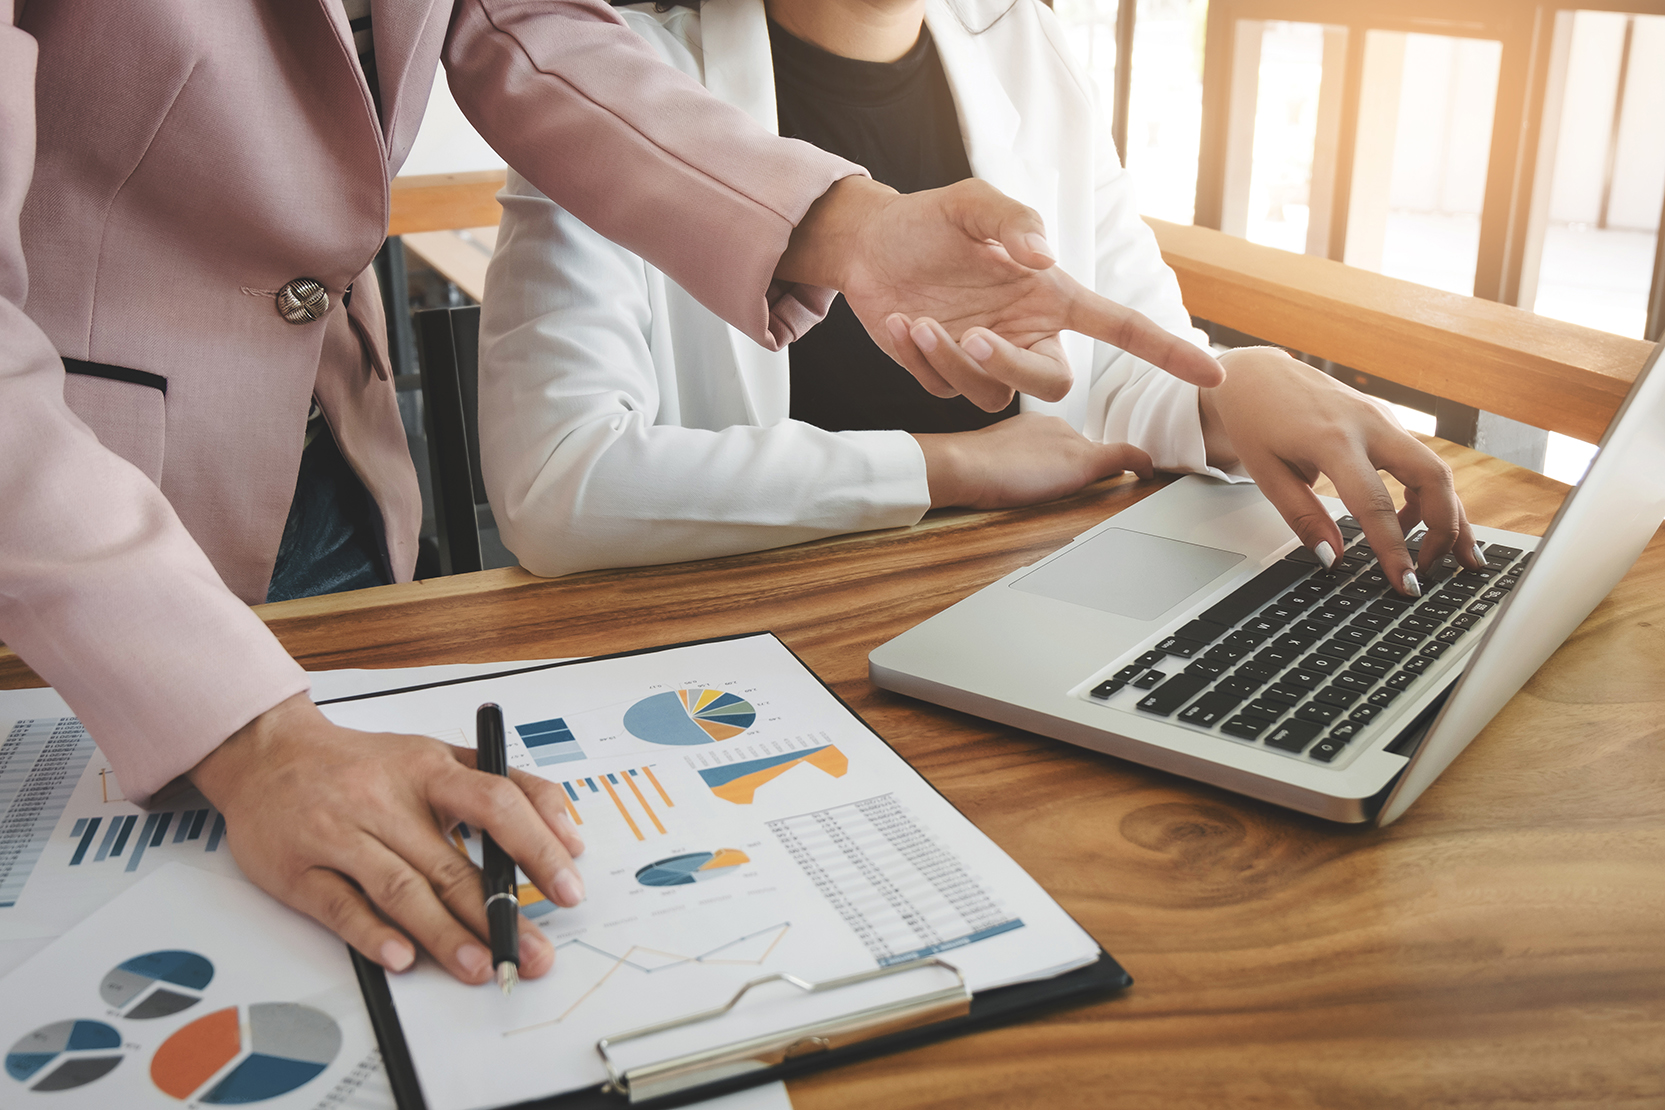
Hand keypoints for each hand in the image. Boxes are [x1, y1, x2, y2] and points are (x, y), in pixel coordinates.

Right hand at [186, 694, 586, 983]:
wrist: (267, 753)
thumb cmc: (362, 764)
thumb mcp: (434, 755)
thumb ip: (501, 785)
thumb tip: (564, 833)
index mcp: (427, 770)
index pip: (496, 803)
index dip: (537, 846)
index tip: (567, 886)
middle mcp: (385, 801)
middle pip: (450, 863)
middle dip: (498, 914)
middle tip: (532, 952)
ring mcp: (340, 835)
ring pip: (400, 889)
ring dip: (444, 934)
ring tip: (481, 964)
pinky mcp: (299, 871)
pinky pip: (341, 906)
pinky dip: (373, 934)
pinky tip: (402, 958)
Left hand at [779, 177, 1223, 410]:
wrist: (871, 245)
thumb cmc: (933, 221)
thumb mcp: (975, 205)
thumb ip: (1015, 223)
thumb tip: (1044, 257)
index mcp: (1052, 297)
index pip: (1122, 328)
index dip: (1167, 351)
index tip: (1213, 371)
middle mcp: (1029, 334)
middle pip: (1054, 384)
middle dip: (1011, 367)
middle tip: (969, 336)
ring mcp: (990, 360)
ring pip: (995, 394)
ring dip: (953, 363)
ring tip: (915, 320)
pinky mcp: (949, 377)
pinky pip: (948, 391)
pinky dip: (922, 360)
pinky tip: (900, 322)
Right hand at [913, 413, 1152, 508]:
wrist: (963, 465)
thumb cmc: (962, 467)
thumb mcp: (981, 457)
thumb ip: (998, 461)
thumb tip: (997, 476)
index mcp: (1030, 422)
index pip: (1058, 440)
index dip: (1062, 456)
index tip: (1061, 468)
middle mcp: (1055, 424)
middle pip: (1080, 448)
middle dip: (1078, 466)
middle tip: (1072, 487)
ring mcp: (1070, 440)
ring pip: (1097, 456)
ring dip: (1099, 472)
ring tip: (1097, 488)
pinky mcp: (1082, 460)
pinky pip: (1125, 456)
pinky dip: (1140, 463)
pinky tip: (1147, 473)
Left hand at [1200, 347, 1486, 594]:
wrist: (1257, 374)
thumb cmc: (1256, 421)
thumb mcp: (1267, 474)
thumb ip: (1303, 518)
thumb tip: (1333, 558)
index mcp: (1332, 439)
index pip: (1374, 503)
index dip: (1393, 549)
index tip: (1405, 584)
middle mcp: (1368, 424)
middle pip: (1431, 477)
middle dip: (1444, 528)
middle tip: (1432, 571)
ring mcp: (1383, 418)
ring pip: (1436, 468)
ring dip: (1448, 513)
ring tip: (1447, 557)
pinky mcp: (1387, 421)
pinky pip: (1420, 461)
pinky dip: (1429, 494)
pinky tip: (1417, 524)